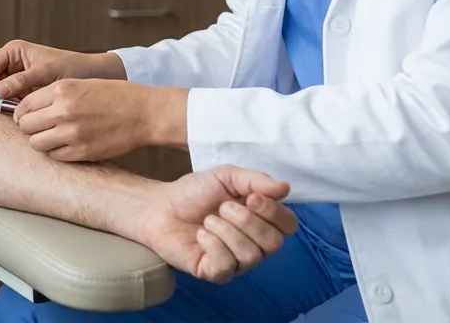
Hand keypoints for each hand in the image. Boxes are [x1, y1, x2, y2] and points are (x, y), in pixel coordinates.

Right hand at [0, 40, 124, 99]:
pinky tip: (25, 113)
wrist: (93, 76)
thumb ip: (21, 81)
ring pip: (0, 94)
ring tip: (19, 110)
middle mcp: (13, 65)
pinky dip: (15, 108)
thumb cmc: (72, 66)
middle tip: (6, 107)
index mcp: (14, 52)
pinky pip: (12, 102)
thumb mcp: (46, 72)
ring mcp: (19, 80)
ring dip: (5, 103)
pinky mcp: (26, 93)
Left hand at [15, 79, 183, 161]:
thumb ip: (52, 95)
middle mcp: (63, 111)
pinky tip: (68, 144)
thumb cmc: (114, 95)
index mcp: (61, 90)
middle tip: (40, 127)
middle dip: (29, 127)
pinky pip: (55, 156)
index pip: (23, 106)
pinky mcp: (82, 152)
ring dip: (41, 141)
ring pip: (36, 144)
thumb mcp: (80, 84)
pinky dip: (57, 152)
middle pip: (26, 126)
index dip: (22, 112)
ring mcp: (72, 133)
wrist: (144, 113)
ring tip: (54, 136)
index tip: (28, 116)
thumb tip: (25, 110)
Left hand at [135, 166, 297, 283]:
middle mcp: (254, 243)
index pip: (288, 225)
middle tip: (223, 207)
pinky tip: (201, 235)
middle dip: (247, 221)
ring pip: (251, 256)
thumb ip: (255, 180)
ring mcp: (236, 261)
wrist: (161, 206)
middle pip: (274, 243)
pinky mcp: (216, 272)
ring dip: (227, 231)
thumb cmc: (195, 192)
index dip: (274, 212)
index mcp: (261, 219)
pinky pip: (227, 266)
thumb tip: (284, 188)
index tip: (251, 197)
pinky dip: (213, 245)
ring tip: (208, 220)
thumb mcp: (226, 176)